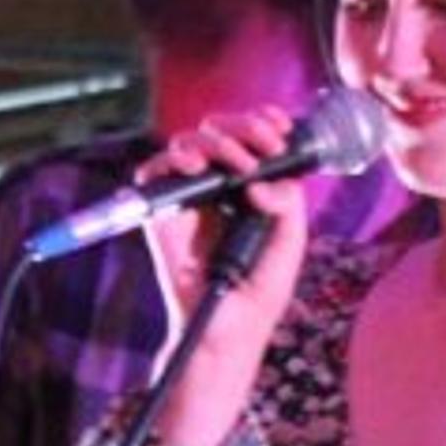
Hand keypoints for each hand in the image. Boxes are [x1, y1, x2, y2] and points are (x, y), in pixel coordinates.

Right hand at [131, 103, 313, 394]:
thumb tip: (263, 180)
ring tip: (235, 162)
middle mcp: (219, 183)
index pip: (252, 136)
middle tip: (263, 143)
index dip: (263, 121)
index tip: (280, 126)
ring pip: (190, 141)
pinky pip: (155, 171)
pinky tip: (196, 168)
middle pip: (220, 129)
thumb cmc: (261, 285)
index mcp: (251, 184)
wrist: (231, 323)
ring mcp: (190, 194)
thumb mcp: (290, 240)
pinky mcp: (163, 211)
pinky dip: (172, 160)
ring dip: (215, 141)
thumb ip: (288, 203)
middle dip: (243, 125)